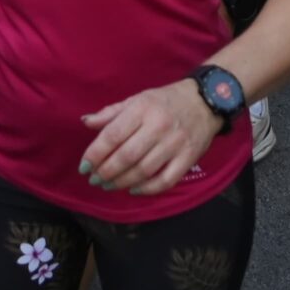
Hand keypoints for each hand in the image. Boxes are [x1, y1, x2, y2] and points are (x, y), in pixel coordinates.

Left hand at [77, 79, 221, 195]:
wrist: (204, 101)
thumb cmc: (164, 101)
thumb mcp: (136, 100)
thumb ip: (110, 113)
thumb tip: (85, 122)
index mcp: (141, 108)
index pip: (113, 135)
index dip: (95, 154)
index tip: (84, 167)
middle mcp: (158, 126)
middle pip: (126, 156)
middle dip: (106, 172)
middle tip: (94, 180)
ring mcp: (175, 143)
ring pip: (143, 171)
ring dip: (122, 182)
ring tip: (108, 186)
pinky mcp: (188, 158)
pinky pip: (165, 180)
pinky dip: (147, 190)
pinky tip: (133, 190)